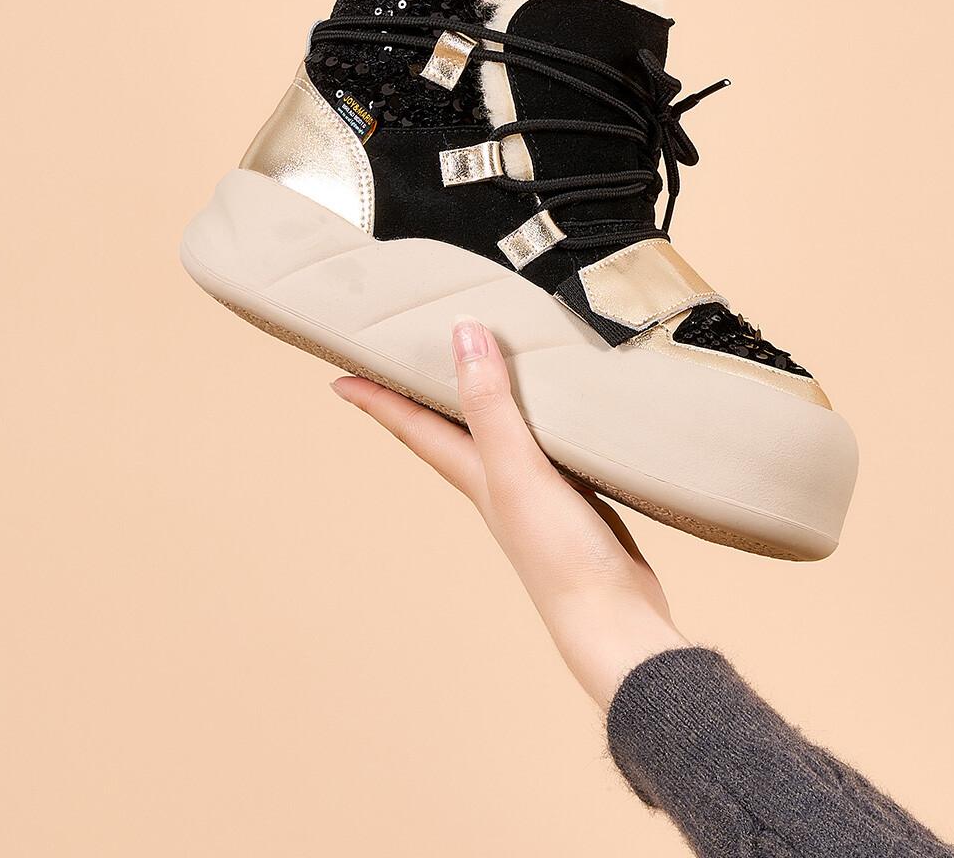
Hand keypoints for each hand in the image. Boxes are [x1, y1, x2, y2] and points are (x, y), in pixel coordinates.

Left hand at [331, 317, 687, 710]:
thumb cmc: (559, 556)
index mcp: (475, 474)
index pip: (413, 427)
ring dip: (478, 406)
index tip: (340, 377)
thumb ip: (491, 405)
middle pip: (446, 430)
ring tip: (474, 375)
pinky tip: (556, 415)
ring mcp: (534, 491)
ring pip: (494, 436)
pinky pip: (544, 445)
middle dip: (419, 398)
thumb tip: (464, 334)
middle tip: (401, 366)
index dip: (376, 399)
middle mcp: (496, 481)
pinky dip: (537, 421)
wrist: (614, 619)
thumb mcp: (516, 470)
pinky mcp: (573, 496)